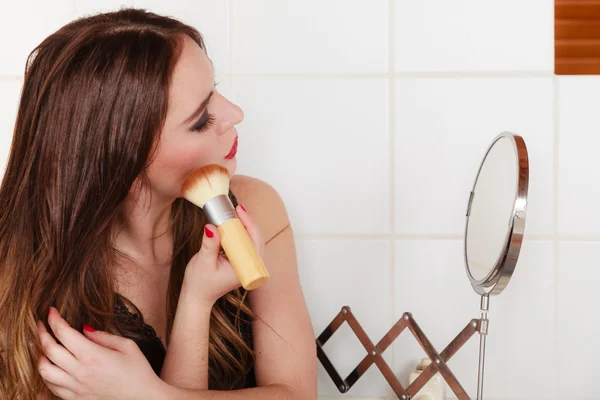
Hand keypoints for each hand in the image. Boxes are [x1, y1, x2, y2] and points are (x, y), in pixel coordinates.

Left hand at [37, 307, 163, 399]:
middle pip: (49, 349)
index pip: (64, 333)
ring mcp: (75, 387)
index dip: (54, 319)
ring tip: (42, 345)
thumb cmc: (138, 371)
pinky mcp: (74, 398)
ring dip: (39, 355)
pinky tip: (50, 365)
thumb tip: (84, 328)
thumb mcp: (127, 345)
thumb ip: (103, 336)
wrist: (142, 399)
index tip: (51, 311)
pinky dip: (46, 373)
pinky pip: (51, 386)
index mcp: (93, 355)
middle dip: (42, 333)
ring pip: (44, 370)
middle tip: (41, 323)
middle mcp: (80, 372)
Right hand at [183, 204, 263, 306]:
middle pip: (255, 239)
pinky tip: (230, 223)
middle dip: (247, 222)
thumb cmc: (200, 284)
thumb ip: (209, 245)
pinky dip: (237, 232)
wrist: (196, 297)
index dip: (249, 225)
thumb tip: (211, 227)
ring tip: (233, 212)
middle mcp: (249, 267)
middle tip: (236, 208)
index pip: (255, 243)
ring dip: (242, 226)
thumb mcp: (204, 262)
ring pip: (249, 240)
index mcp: (245, 269)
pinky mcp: (238, 261)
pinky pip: (242, 243)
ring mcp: (244, 264)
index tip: (240, 211)